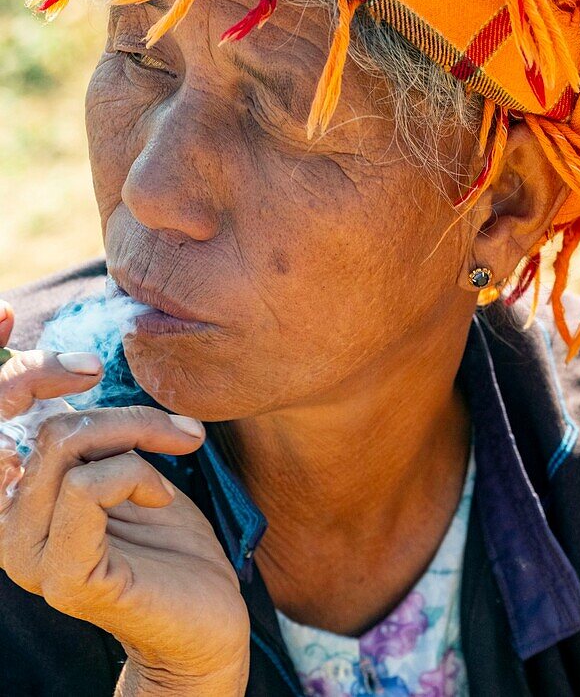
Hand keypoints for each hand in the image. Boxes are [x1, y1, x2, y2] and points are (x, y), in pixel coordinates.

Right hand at [0, 301, 249, 694]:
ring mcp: (29, 555)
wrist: (206, 619)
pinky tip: (163, 496)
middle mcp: (5, 526)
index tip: (10, 314)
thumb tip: (74, 365)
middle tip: (96, 368)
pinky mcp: (66, 574)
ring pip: (63, 440)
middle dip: (46, 374)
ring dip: (133, 426)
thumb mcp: (122, 462)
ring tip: (178, 442)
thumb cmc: (167, 536)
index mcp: (12, 497)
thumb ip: (86, 429)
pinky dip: (137, 471)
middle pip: (8, 418)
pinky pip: (88, 485)